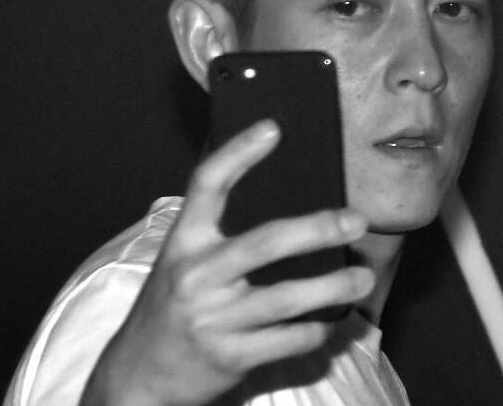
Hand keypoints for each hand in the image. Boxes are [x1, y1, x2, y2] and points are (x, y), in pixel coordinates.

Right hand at [80, 119, 373, 405]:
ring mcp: (212, 318)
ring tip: (362, 278)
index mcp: (182, 242)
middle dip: (317, 229)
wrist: (139, 373)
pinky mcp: (229, 357)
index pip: (208, 185)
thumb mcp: (181, 260)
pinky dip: (315, 329)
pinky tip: (329, 321)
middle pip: (265, 242)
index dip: (238, 152)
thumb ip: (216, 233)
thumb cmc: (170, 304)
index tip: (272, 128)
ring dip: (333, 286)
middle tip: (356, 221)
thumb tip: (277, 195)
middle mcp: (195, 275)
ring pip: (286, 296)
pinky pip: (287, 339)